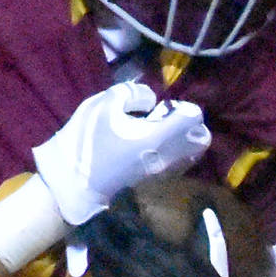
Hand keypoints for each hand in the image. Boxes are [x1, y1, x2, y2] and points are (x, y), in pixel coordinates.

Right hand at [31, 82, 209, 227]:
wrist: (72, 183)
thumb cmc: (88, 141)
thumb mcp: (104, 104)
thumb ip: (133, 93)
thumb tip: (150, 100)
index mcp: (159, 137)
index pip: (194, 117)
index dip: (182, 107)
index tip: (162, 108)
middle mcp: (168, 157)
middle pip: (202, 139)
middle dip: (190, 125)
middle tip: (166, 121)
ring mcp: (163, 173)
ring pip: (192, 154)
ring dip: (183, 141)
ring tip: (157, 135)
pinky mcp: (155, 183)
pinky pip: (178, 165)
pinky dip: (173, 154)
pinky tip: (149, 149)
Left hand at [80, 191, 259, 276]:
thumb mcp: (213, 252)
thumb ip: (203, 226)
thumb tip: (201, 201)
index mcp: (157, 254)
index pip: (127, 221)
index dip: (122, 206)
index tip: (123, 197)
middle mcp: (136, 273)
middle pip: (105, 242)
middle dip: (104, 227)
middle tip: (106, 218)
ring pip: (100, 267)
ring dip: (98, 251)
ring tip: (101, 241)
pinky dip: (101, 276)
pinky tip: (104, 271)